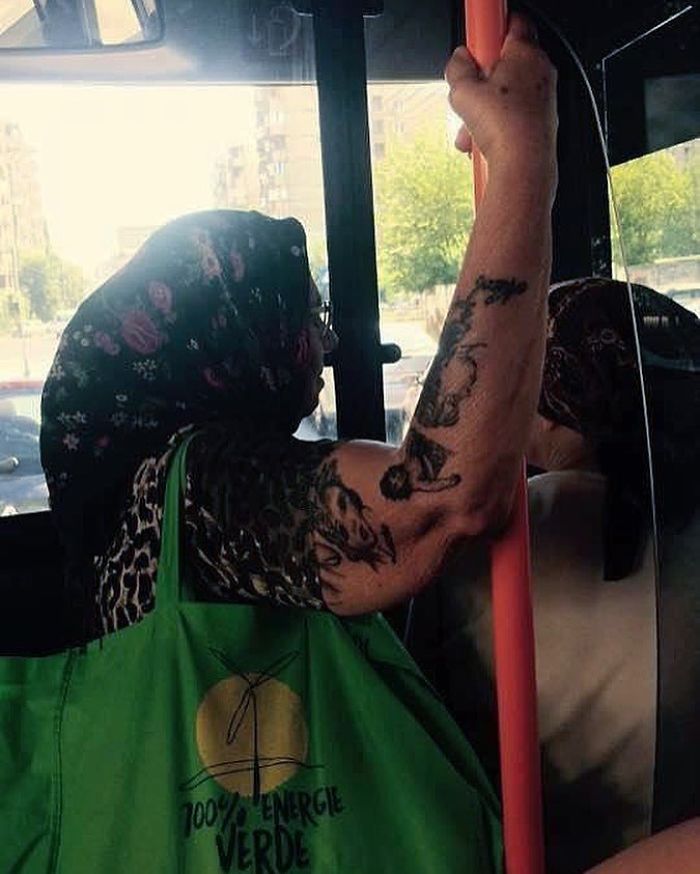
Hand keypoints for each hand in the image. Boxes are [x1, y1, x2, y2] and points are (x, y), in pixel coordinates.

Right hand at [445, 13, 556, 166]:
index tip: (478, 35)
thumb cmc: (505, 128)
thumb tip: (459, 60)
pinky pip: (513, 118)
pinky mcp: (541, 125)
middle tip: (468, 90)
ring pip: (506, 96)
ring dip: (484, 110)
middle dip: (481, 81)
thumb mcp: (462, 92)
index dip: (491, 27)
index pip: (512, 22)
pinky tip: (482, 142)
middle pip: (505, 64)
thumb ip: (457, 69)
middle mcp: (541, 73)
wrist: (523, 168)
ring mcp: (544, 100)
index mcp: (526, 53)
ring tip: (471, 127)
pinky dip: (496, 128)